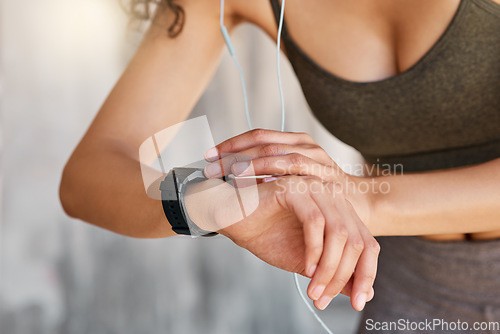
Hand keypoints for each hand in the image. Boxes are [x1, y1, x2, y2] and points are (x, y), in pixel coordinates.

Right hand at [201, 129, 379, 310]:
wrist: (233, 220)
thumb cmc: (268, 235)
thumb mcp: (309, 263)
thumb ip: (336, 273)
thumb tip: (364, 294)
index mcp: (341, 211)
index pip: (367, 243)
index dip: (367, 275)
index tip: (359, 302)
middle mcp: (333, 196)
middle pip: (357, 240)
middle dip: (344, 276)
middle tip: (326, 299)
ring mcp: (315, 189)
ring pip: (339, 233)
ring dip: (328, 268)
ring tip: (313, 290)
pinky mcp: (295, 188)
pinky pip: (315, 222)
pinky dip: (314, 250)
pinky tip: (305, 268)